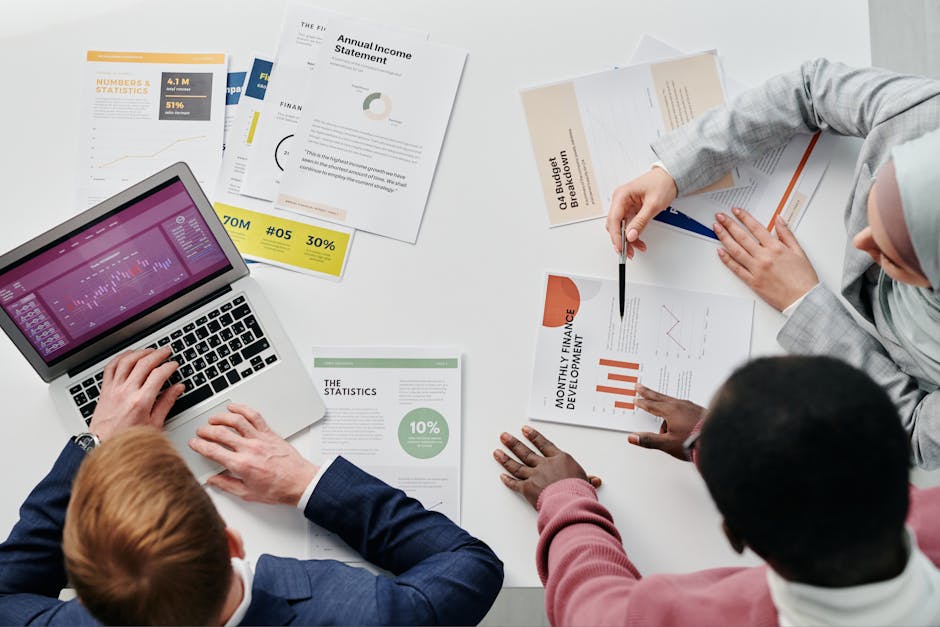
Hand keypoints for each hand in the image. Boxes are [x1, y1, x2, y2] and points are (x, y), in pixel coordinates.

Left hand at [89, 347, 183, 440]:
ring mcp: (114, 389)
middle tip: (166, 351)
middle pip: (144, 364)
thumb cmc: (128, 438)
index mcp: (141, 401)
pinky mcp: (105, 390)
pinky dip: (120, 357)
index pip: (158, 375)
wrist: (103, 445)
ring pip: (127, 362)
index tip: (174, 365)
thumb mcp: (154, 424)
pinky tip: (128, 355)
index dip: (169, 366)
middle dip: (158, 354)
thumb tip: (177, 389)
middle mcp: (126, 392)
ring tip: (150, 350)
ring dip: (140, 353)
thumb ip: (166, 403)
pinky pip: (111, 367)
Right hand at [189, 403, 317, 504]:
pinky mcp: (269, 433)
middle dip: (206, 430)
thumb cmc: (278, 489)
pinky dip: (242, 409)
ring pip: (236, 421)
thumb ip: (227, 485)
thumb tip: (212, 480)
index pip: (213, 451)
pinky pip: (254, 416)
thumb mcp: (247, 494)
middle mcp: (249, 449)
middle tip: (200, 431)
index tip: (193, 443)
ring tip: (213, 419)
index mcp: (241, 465)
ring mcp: (260, 439)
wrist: (300, 482)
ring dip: (221, 418)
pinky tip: (234, 408)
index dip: (199, 445)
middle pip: (220, 433)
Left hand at [493, 426, 600, 509]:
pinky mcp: (527, 489)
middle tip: (504, 436)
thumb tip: (595, 480)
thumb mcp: (586, 482)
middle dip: (513, 443)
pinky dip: (508, 481)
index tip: (525, 430)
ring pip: (516, 465)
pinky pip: (515, 484)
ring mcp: (534, 476)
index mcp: (559, 459)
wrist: (570, 500)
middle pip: (526, 452)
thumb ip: (587, 479)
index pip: (544, 444)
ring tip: (497, 452)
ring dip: (505, 458)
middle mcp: (544, 465)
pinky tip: (502, 476)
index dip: (534, 436)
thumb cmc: (579, 490)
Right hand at [606, 167, 677, 257]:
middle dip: (621, 240)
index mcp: (622, 195)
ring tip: (637, 247)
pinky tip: (637, 240)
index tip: (620, 248)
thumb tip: (630, 235)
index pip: (614, 220)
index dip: (616, 236)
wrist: (671, 177)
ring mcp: (624, 204)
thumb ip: (640, 221)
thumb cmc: (662, 184)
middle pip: (614, 225)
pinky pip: (627, 224)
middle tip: (628, 252)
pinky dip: (632, 233)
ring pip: (620, 227)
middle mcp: (620, 200)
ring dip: (627, 238)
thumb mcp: (653, 205)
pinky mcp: (629, 208)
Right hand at [628, 385, 704, 460]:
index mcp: (671, 411)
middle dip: (648, 392)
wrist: (719, 440)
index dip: (642, 403)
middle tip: (640, 387)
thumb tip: (633, 438)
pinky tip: (677, 414)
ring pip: (672, 401)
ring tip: (659, 407)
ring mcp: (691, 406)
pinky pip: (683, 406)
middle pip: (660, 397)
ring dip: (662, 400)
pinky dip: (675, 406)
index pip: (651, 405)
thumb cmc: (694, 442)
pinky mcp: (699, 410)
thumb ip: (649, 440)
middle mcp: (681, 405)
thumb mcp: (668, 443)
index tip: (636, 399)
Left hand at [714, 209, 818, 310]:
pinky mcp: (752, 282)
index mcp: (776, 248)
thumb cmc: (803, 278)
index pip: (756, 228)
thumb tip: (779, 219)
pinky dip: (726, 259)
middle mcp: (764, 257)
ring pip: (736, 251)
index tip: (736, 211)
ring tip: (716, 229)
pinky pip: (736, 268)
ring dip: (724, 238)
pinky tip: (720, 251)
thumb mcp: (799, 251)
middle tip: (720, 217)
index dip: (744, 217)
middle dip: (729, 224)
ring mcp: (756, 269)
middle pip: (742, 237)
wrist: (803, 299)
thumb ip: (787, 234)